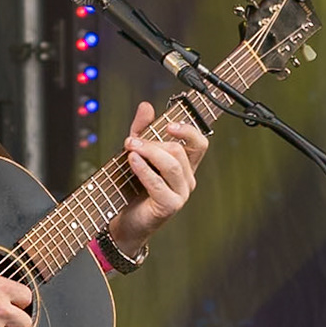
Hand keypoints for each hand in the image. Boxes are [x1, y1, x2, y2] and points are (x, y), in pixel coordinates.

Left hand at [105, 101, 209, 254]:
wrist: (125, 220)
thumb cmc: (132, 188)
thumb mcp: (136, 152)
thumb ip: (142, 130)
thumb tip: (146, 106)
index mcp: (185, 166)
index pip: (199, 144)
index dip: (188, 131)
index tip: (169, 124)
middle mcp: (187, 180)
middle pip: (179, 151)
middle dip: (153, 142)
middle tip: (131, 140)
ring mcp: (181, 194)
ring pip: (172, 164)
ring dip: (149, 152)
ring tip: (130, 148)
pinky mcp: (170, 206)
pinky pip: (159, 183)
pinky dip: (144, 169)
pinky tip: (132, 160)